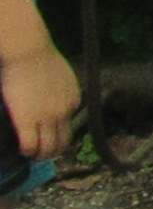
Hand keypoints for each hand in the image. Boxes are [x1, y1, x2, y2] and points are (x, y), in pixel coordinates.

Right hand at [1, 42, 78, 160]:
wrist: (30, 52)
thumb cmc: (41, 58)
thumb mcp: (62, 77)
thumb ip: (61, 91)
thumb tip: (53, 98)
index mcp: (74, 101)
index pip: (70, 125)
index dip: (58, 133)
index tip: (48, 135)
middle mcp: (64, 112)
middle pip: (63, 142)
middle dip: (53, 152)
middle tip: (42, 153)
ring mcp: (47, 118)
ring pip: (48, 148)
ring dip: (40, 156)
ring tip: (32, 156)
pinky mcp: (27, 121)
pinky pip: (30, 145)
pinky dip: (27, 152)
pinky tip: (22, 151)